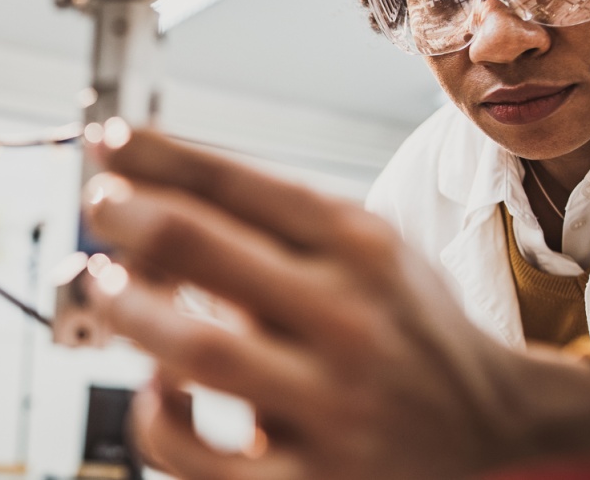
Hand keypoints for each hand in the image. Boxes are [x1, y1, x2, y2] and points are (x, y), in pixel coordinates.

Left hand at [81, 130, 589, 478]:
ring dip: (131, 310)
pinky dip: (160, 420)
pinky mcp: (311, 479)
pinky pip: (203, 458)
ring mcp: (332, 404)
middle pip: (204, 247)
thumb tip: (151, 186)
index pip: (239, 183)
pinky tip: (158, 393)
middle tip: (99, 206)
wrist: (491, 421)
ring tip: (104, 286)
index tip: (108, 143)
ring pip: (196, 349)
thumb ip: (277, 221)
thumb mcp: (366, 247)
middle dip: (130, 217)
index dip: (156, 157)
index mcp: (361, 247)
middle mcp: (350, 318)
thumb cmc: (403, 325)